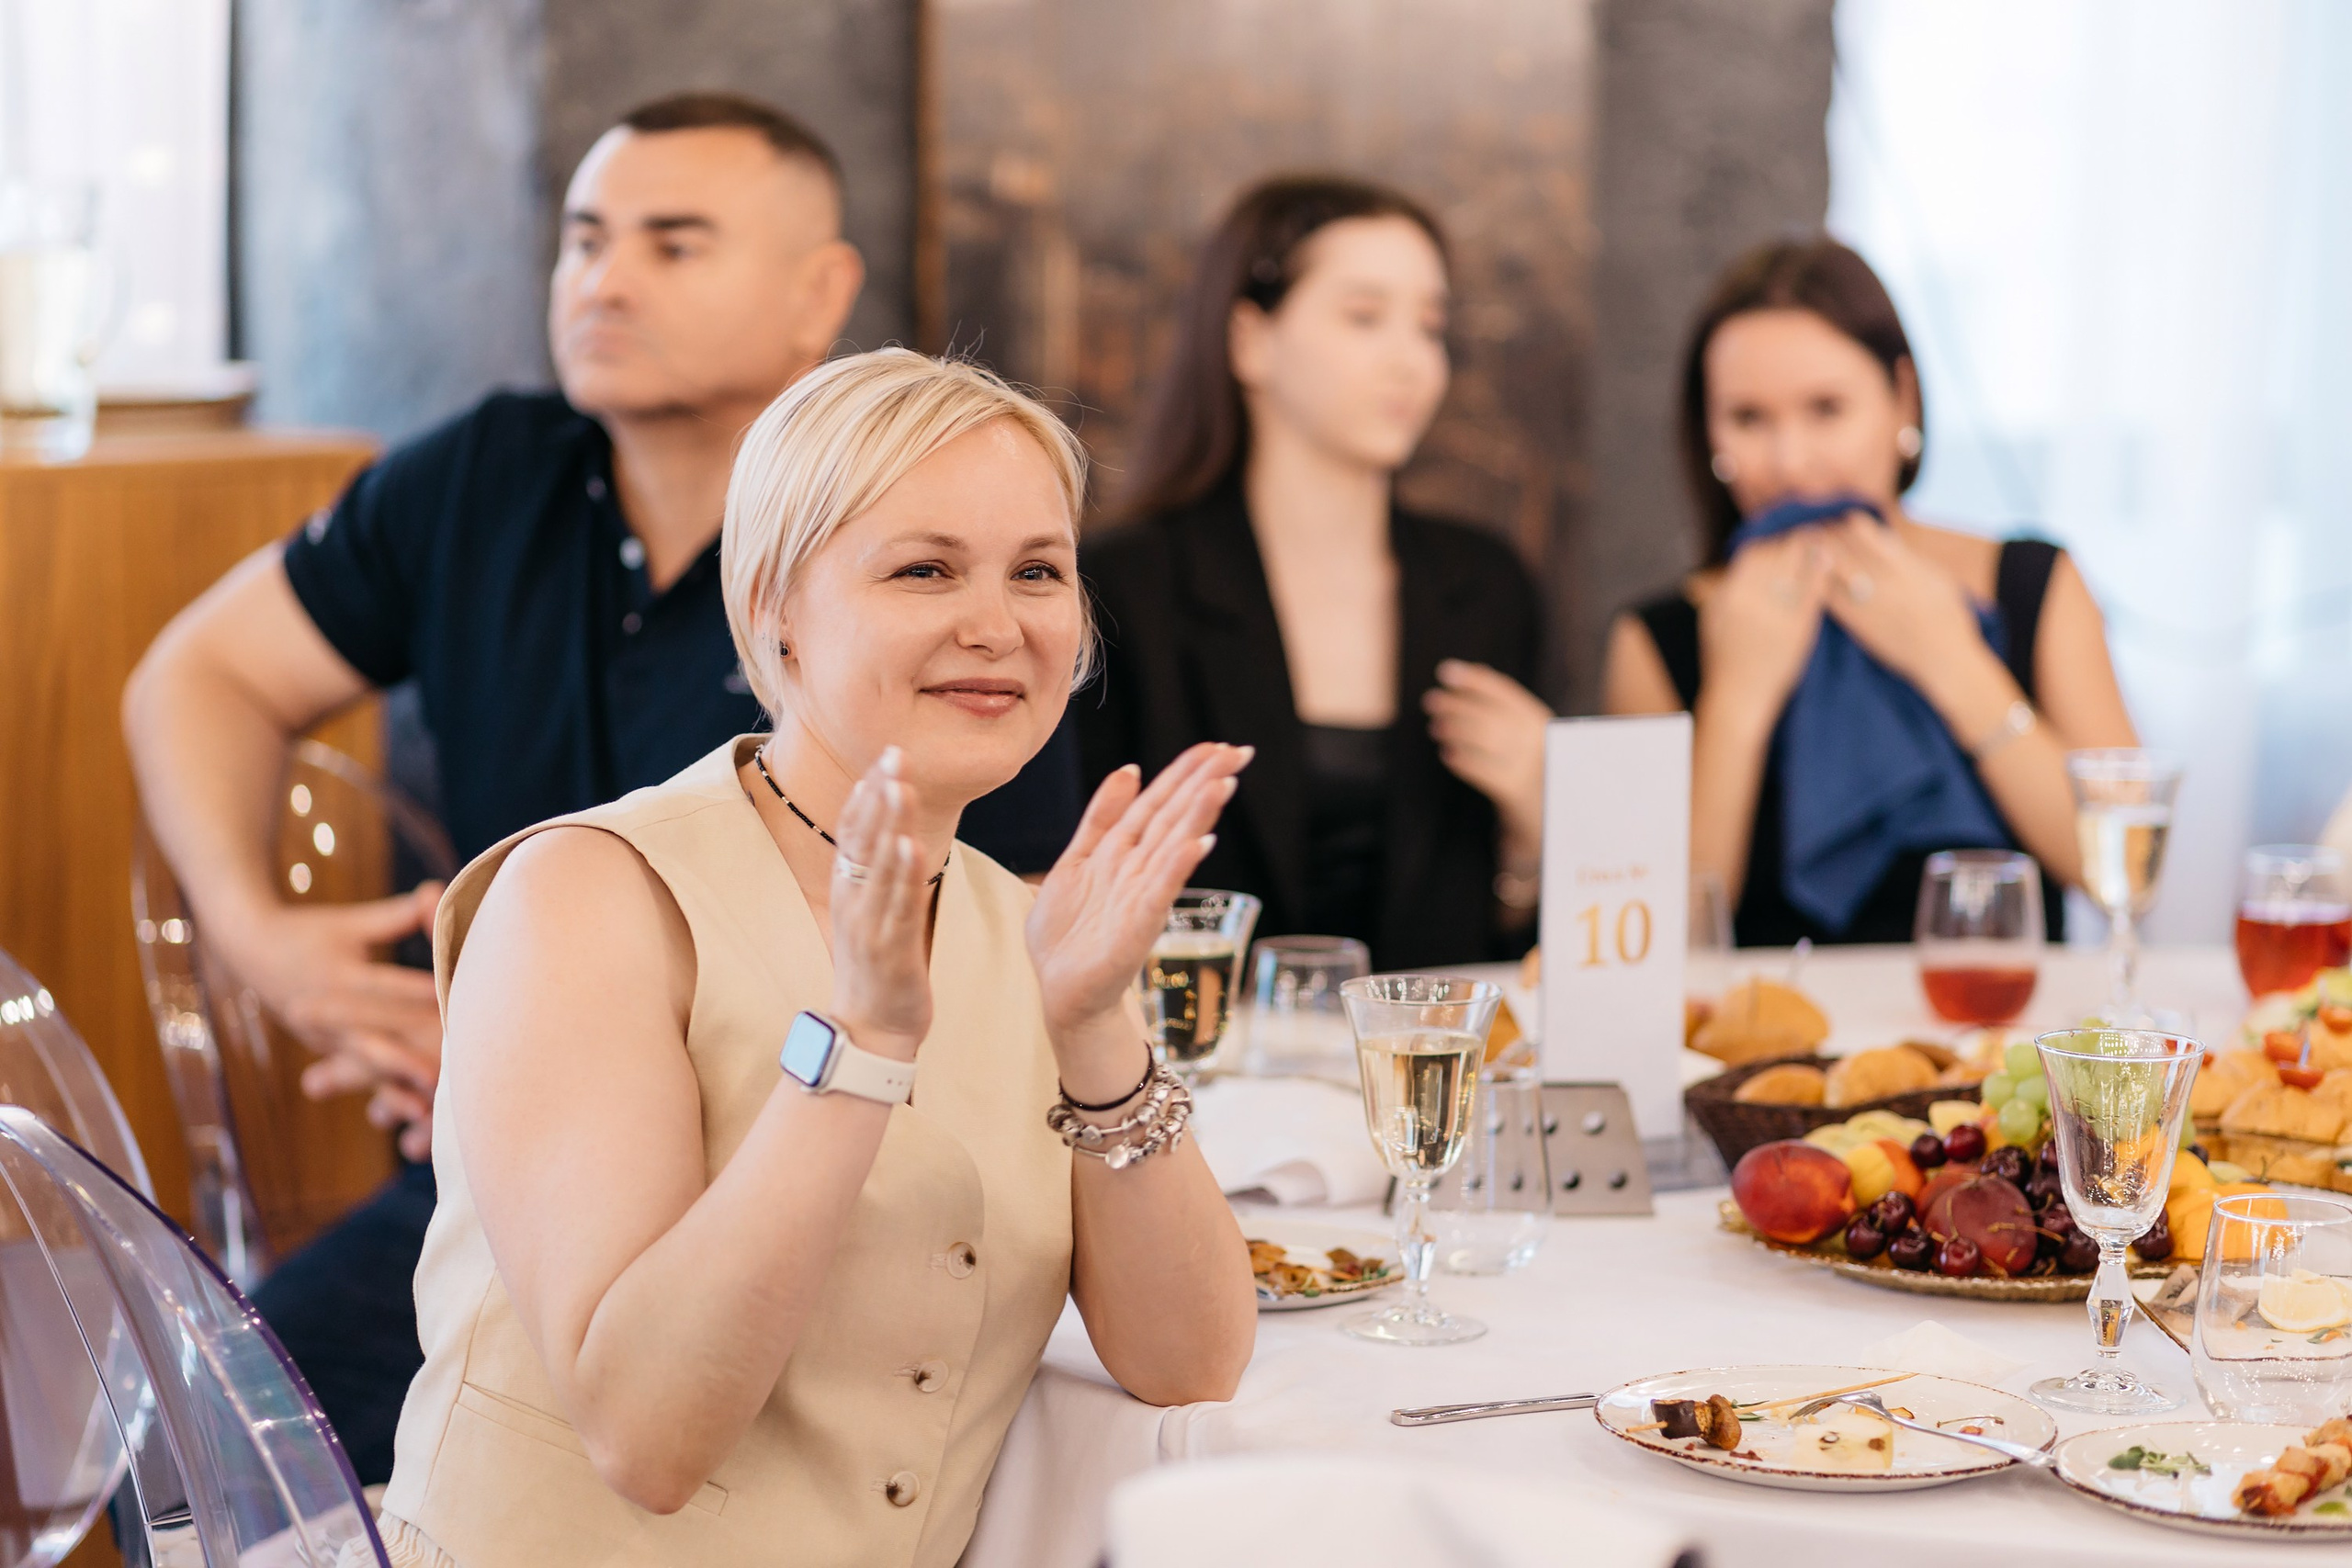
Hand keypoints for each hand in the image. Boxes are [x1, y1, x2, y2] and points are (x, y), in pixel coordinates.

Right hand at [210, 882, 444, 1160]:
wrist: (250, 952)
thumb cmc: (311, 932)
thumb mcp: (352, 923)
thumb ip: (395, 916)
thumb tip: (436, 892)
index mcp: (338, 977)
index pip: (383, 986)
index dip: (419, 994)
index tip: (453, 1005)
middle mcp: (328, 1014)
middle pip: (370, 1038)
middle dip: (403, 1059)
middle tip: (439, 1078)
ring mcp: (324, 1038)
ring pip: (364, 1068)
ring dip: (393, 1089)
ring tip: (426, 1111)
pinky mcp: (328, 1051)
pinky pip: (359, 1079)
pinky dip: (385, 1097)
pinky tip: (414, 1118)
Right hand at [824, 747, 934, 1060]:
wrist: (871, 1029)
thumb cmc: (876, 965)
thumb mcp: (869, 909)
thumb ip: (876, 870)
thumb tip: (890, 826)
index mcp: (848, 888)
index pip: (852, 829)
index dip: (866, 791)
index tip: (884, 756)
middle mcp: (852, 900)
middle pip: (863, 837)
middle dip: (879, 793)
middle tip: (894, 754)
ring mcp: (868, 924)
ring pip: (879, 866)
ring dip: (890, 823)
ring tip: (901, 786)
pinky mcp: (889, 949)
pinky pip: (897, 906)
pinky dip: (903, 875)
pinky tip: (911, 847)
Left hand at [1026, 744, 1249, 1083]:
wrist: (1059, 991)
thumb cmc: (1069, 933)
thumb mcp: (1076, 861)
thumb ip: (1101, 817)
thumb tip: (1130, 769)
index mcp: (1122, 852)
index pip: (1158, 802)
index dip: (1184, 773)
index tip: (1216, 745)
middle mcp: (1138, 870)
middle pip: (1174, 817)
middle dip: (1204, 784)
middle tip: (1240, 752)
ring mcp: (1140, 898)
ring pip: (1173, 847)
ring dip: (1198, 815)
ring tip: (1223, 783)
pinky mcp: (1136, 928)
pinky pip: (1160, 891)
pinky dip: (1178, 866)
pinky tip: (1199, 842)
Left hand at [1421, 660, 1550, 841]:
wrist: (1551, 810)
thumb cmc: (1531, 762)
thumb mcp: (1527, 730)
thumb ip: (1506, 704)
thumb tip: (1475, 670)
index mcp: (1540, 718)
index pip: (1504, 691)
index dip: (1472, 680)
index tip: (1445, 672)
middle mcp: (1537, 739)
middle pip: (1490, 714)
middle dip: (1456, 705)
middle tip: (1429, 700)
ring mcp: (1527, 766)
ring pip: (1485, 740)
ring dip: (1455, 730)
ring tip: (1435, 727)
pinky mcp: (1514, 791)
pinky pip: (1483, 772)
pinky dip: (1462, 760)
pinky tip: (1447, 753)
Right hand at [1698, 529, 1830, 720]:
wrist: (1740, 696)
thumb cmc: (1722, 657)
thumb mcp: (1712, 618)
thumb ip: (1725, 587)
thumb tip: (1743, 560)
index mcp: (1730, 597)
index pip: (1754, 554)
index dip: (1769, 542)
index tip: (1780, 538)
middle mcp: (1754, 602)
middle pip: (1778, 558)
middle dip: (1793, 542)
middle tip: (1808, 531)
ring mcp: (1778, 616)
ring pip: (1798, 571)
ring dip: (1811, 552)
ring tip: (1821, 543)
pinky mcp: (1799, 631)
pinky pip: (1813, 594)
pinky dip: (1821, 575)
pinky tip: (1827, 566)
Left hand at [1818, 516, 1988, 694]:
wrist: (1941, 657)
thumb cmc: (1946, 614)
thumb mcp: (1936, 577)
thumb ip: (1909, 557)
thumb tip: (1885, 537)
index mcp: (1905, 567)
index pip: (1869, 535)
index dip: (1852, 522)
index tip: (1843, 515)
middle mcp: (1883, 583)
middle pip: (1845, 548)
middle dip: (1828, 532)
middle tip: (1815, 522)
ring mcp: (1867, 604)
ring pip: (1832, 570)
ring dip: (1817, 552)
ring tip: (1806, 540)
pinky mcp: (1856, 624)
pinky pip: (1828, 598)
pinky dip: (1816, 580)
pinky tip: (1807, 571)